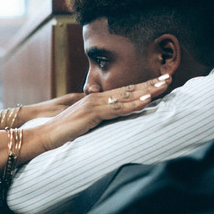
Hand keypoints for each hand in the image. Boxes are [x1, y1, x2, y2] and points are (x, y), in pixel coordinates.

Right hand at [36, 74, 170, 149]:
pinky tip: (147, 100)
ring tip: (163, 85)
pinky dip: (133, 104)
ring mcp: (94, 104)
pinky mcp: (92, 113)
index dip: (142, 87)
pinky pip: (117, 108)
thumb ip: (99, 121)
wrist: (45, 135)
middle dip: (150, 84)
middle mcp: (96, 98)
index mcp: (96, 100)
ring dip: (147, 91)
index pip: (123, 91)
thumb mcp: (85, 126)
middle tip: (168, 78)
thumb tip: (112, 124)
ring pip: (126, 96)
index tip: (158, 83)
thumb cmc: (63, 134)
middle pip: (128, 89)